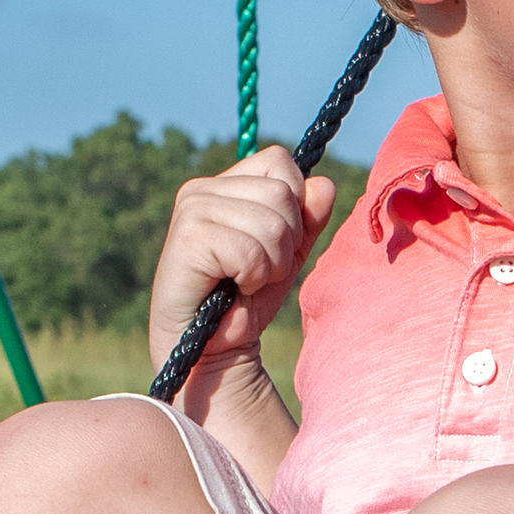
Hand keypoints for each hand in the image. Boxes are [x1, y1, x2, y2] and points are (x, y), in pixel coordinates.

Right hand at [147, 146, 335, 389]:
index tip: (274, 246)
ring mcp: (192, 210)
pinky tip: (234, 288)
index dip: (294, 208)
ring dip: (271, 264)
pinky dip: (254, 277)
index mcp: (224, 185)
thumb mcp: (288, 254)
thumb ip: (308, 219)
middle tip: (259, 271)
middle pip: (282, 193)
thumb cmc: (246, 301)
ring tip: (246, 282)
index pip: (281, 163)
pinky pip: (251, 250)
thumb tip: (325, 185)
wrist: (214, 350)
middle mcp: (201, 189)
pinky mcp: (188, 239)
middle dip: (286, 242)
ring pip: (272, 222)